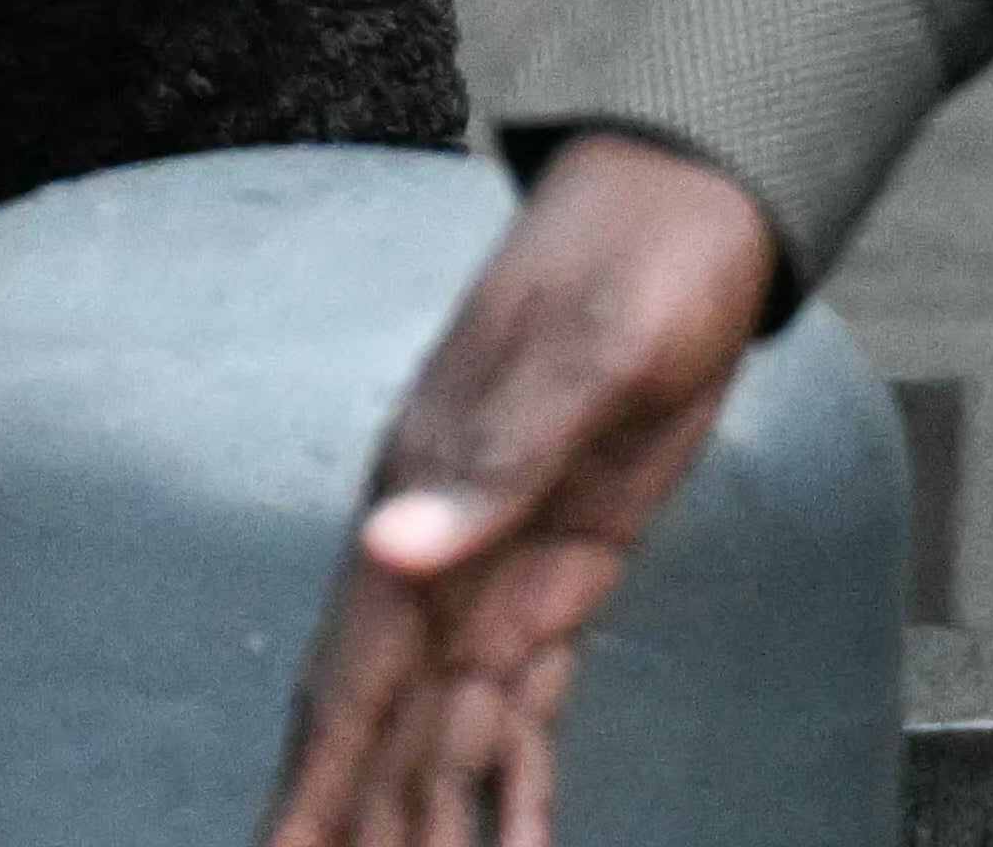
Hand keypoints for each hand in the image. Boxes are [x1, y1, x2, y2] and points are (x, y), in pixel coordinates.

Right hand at [260, 132, 786, 846]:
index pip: (356, 669)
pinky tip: (518, 837)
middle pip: (388, 718)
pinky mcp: (565, 568)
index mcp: (422, 500)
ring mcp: (496, 561)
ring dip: (432, 814)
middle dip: (356, 813)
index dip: (320, 772)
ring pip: (449, 724)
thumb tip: (386, 553)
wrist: (672, 207)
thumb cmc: (629, 266)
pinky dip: (518, 779)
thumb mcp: (580, 354)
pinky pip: (529, 698)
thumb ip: (487, 462)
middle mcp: (441, 548)